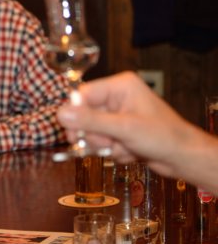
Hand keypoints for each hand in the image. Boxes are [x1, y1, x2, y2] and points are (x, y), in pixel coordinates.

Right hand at [56, 71, 208, 179]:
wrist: (184, 158)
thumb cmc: (162, 137)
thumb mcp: (123, 128)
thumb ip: (90, 121)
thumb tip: (59, 114)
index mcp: (119, 86)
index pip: (82, 95)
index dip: (76, 115)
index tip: (74, 134)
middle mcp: (116, 97)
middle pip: (84, 115)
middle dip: (95, 135)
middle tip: (106, 145)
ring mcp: (118, 115)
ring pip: (92, 132)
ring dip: (104, 146)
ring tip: (124, 148)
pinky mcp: (119, 131)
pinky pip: (102, 141)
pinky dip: (112, 151)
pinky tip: (130, 152)